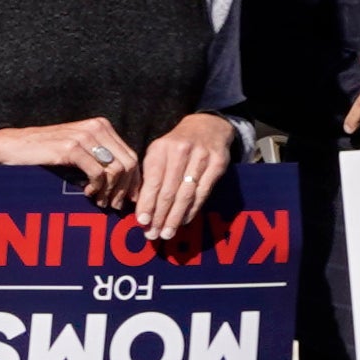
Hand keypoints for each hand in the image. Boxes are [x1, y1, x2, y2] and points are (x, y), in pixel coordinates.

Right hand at [0, 117, 138, 208]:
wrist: (12, 146)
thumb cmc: (44, 153)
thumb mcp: (77, 152)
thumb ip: (99, 160)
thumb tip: (123, 185)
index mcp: (101, 126)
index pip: (131, 155)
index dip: (133, 181)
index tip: (128, 200)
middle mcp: (97, 127)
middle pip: (128, 163)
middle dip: (125, 189)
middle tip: (114, 205)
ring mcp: (84, 136)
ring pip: (116, 169)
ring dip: (111, 191)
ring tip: (100, 202)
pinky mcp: (71, 148)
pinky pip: (98, 172)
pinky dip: (97, 188)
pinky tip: (87, 194)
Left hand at [134, 113, 238, 241]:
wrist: (207, 125)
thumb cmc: (176, 145)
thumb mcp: (158, 152)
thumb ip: (149, 176)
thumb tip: (141, 207)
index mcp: (161, 149)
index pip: (153, 182)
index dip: (147, 203)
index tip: (142, 222)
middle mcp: (181, 151)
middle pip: (169, 191)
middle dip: (160, 215)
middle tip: (153, 234)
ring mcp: (202, 157)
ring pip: (186, 194)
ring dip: (175, 217)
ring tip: (167, 233)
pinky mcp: (218, 164)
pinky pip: (203, 192)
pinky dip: (192, 209)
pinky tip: (183, 221)